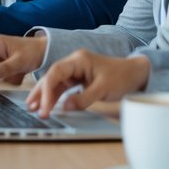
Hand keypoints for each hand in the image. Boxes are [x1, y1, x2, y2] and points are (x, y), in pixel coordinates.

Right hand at [27, 50, 150, 118]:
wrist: (136, 74)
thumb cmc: (122, 76)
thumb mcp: (104, 88)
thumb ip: (84, 98)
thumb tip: (65, 107)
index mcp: (79, 59)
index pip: (56, 72)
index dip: (48, 89)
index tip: (46, 105)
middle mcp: (74, 63)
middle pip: (52, 76)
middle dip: (42, 93)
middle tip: (34, 109)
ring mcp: (75, 71)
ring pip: (54, 82)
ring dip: (45, 95)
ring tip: (33, 108)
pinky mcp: (78, 79)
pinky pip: (62, 87)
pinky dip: (54, 96)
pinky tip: (46, 104)